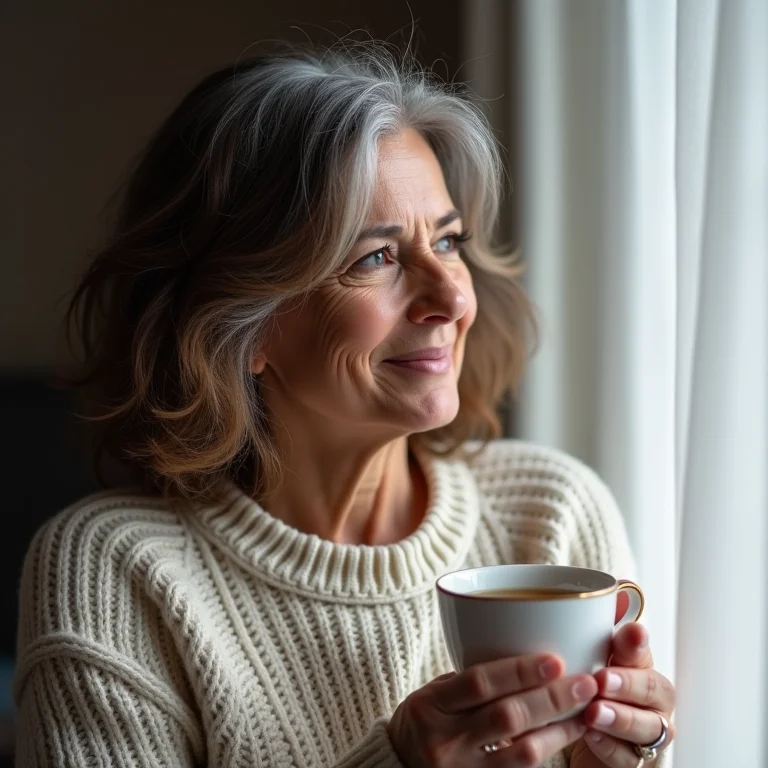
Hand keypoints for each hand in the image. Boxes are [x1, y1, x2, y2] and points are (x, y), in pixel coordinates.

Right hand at [387, 652, 597, 766]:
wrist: (397, 767)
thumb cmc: (423, 720)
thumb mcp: (433, 694)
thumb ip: (470, 680)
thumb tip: (523, 653)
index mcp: (431, 705)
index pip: (478, 683)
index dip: (519, 671)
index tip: (555, 659)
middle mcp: (446, 740)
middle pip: (506, 717)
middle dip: (551, 699)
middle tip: (586, 683)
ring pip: (521, 752)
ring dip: (559, 730)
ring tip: (586, 711)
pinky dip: (547, 752)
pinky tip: (567, 736)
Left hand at [570, 602, 675, 767]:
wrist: (583, 738)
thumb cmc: (589, 687)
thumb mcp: (588, 654)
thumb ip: (598, 624)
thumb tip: (619, 587)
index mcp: (639, 665)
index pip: (642, 650)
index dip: (636, 642)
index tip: (630, 631)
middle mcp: (651, 699)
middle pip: (653, 688)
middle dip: (628, 682)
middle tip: (602, 678)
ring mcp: (645, 731)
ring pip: (646, 726)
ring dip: (620, 718)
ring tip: (594, 712)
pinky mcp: (631, 761)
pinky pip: (627, 758)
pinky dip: (608, 747)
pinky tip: (591, 736)